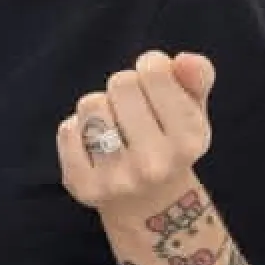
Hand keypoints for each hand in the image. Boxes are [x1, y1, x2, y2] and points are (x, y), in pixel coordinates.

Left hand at [56, 50, 216, 221]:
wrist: (149, 203)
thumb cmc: (170, 140)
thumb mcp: (193, 108)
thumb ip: (196, 76)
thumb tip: (183, 61)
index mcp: (188, 140)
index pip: (154, 70)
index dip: (151, 68)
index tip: (154, 84)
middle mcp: (154, 165)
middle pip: (120, 83)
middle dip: (125, 88)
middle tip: (134, 112)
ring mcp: (116, 179)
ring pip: (90, 104)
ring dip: (100, 108)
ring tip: (116, 128)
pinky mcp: (83, 186)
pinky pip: (67, 129)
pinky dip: (77, 130)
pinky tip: (96, 147)